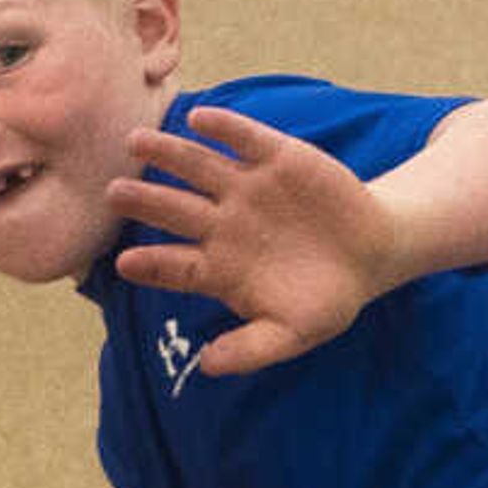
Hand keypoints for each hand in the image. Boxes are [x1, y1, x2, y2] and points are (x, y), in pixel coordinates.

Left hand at [107, 103, 402, 375]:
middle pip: (172, 209)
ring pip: (195, 165)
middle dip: (144, 201)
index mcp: (219, 266)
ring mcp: (244, 187)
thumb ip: (252, 350)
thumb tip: (207, 367)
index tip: (126, 263)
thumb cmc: (326, 299)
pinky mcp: (274, 157)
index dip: (151, 264)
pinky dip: (222, 128)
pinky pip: (242, 137)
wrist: (373, 253)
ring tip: (137, 142)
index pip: (174, 266)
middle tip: (114, 194)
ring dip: (166, 153)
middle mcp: (221, 222)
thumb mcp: (295, 334)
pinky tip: (199, 120)